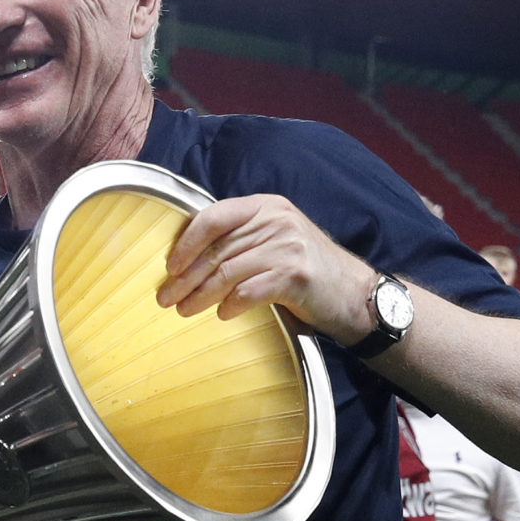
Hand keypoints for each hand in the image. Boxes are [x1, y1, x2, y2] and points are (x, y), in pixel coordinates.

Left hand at [157, 194, 375, 342]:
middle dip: (185, 277)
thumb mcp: (274, 239)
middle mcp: (276, 220)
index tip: (169, 267)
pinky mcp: (296, 275)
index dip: (186, 242)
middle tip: (165, 298)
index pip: (212, 217)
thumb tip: (186, 258)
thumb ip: (239, 238)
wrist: (354, 292)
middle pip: (216, 250)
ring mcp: (287, 247)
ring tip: (184, 310)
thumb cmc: (304, 269)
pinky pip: (249, 292)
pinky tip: (222, 314)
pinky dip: (231, 305)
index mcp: (264, 206)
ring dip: (200, 296)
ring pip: (227, 273)